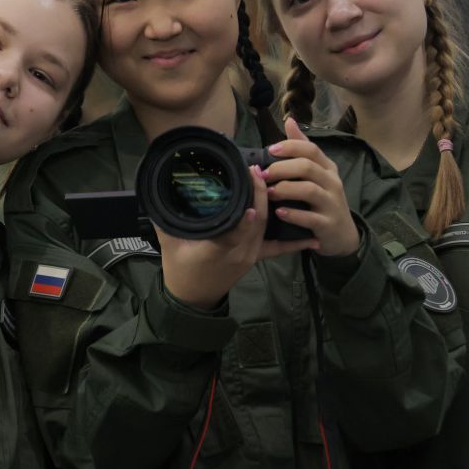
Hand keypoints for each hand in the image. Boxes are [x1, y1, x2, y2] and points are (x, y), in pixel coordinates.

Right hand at [156, 165, 317, 307]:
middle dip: (262, 194)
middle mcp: (240, 252)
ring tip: (277, 181)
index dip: (248, 205)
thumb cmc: (179, 269)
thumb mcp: (169, 242)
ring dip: (274, 205)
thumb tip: (157, 190)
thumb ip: (165, 217)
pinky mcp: (255, 258)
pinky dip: (294, 242)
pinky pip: (277, 248)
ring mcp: (250, 255)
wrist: (192, 299)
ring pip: (268, 228)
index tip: (251, 181)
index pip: (237, 225)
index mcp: (219, 248)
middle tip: (260, 169)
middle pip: (258, 222)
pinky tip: (311, 237)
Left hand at [263, 116, 360, 256]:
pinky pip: (310, 217)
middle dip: (281, 168)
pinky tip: (279, 212)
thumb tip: (290, 121)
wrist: (342, 235)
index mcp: (327, 168)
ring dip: (285, 189)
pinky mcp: (328, 224)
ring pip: (309, 190)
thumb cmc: (323, 200)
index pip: (311, 149)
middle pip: (307, 167)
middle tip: (262, 174)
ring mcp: (332, 203)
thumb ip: (302, 149)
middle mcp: (332, 183)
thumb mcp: (317, 173)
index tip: (270, 150)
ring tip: (269, 192)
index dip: (290, 147)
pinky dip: (293, 214)